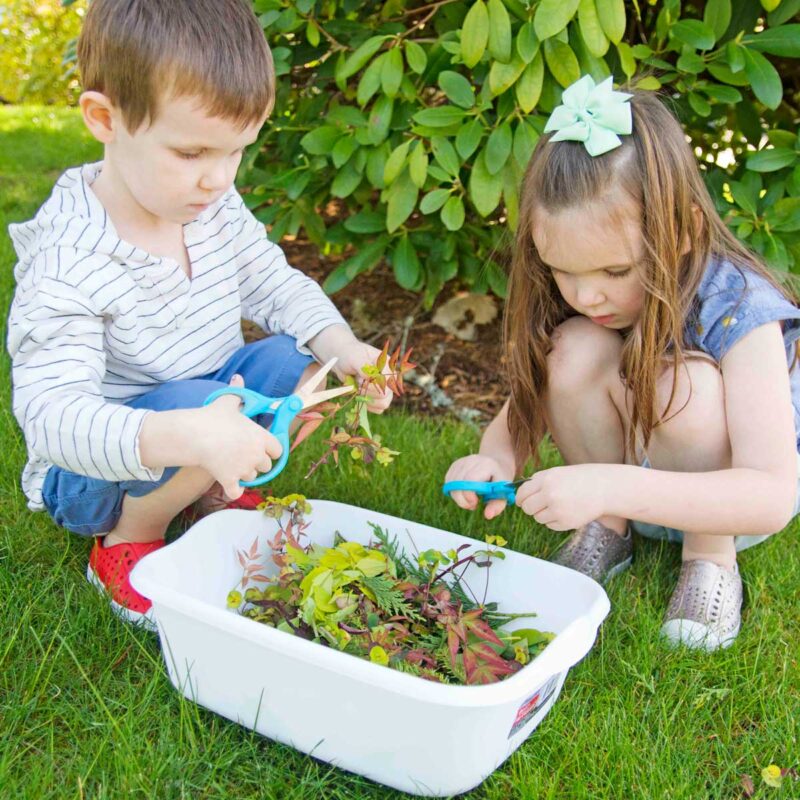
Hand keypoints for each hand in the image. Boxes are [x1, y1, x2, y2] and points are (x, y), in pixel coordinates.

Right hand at [196, 375, 282, 499]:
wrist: (193, 434)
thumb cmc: (213, 417)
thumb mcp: (228, 402)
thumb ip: (237, 392)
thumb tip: (238, 378)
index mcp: (261, 437)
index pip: (278, 450)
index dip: (270, 449)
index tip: (261, 447)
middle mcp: (256, 455)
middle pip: (266, 466)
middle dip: (256, 462)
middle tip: (242, 454)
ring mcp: (244, 469)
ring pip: (251, 477)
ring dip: (244, 474)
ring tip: (231, 462)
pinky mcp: (229, 480)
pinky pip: (237, 492)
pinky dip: (233, 490)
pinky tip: (229, 483)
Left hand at [309, 325, 392, 412]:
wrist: (341, 359)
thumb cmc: (349, 355)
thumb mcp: (354, 357)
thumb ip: (363, 367)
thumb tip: (370, 378)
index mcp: (387, 365)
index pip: (387, 381)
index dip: (373, 385)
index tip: (360, 380)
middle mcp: (388, 377)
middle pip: (385, 395)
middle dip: (368, 392)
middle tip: (357, 383)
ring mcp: (384, 388)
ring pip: (384, 403)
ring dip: (368, 400)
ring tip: (358, 389)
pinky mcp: (378, 397)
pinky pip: (378, 409)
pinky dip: (368, 405)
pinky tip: (360, 396)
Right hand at [444, 454, 514, 519]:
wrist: (496, 464)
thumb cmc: (500, 481)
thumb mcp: (504, 493)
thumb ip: (497, 505)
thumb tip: (488, 515)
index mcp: (486, 465)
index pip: (469, 479)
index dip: (468, 495)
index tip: (476, 504)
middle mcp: (472, 460)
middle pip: (457, 482)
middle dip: (462, 499)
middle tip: (472, 505)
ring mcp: (462, 461)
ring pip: (451, 483)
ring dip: (457, 496)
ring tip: (469, 499)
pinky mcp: (455, 464)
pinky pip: (448, 480)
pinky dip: (454, 491)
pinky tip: (464, 493)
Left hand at [514, 464, 609, 530]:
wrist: (603, 488)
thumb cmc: (578, 478)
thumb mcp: (556, 472)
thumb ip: (537, 482)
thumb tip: (519, 495)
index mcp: (545, 480)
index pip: (522, 494)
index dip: (520, 498)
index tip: (522, 500)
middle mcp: (550, 495)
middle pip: (527, 508)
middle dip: (530, 508)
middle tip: (540, 504)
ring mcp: (558, 510)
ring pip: (538, 518)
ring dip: (544, 514)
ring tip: (558, 505)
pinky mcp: (566, 523)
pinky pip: (550, 525)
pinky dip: (554, 521)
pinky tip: (566, 511)